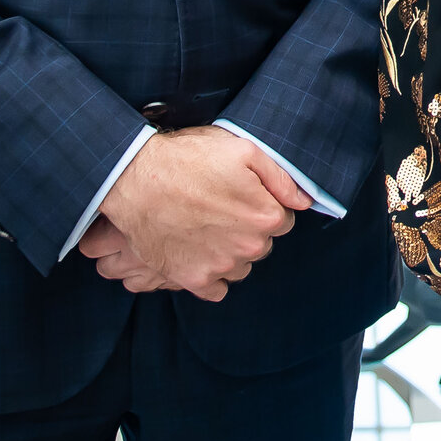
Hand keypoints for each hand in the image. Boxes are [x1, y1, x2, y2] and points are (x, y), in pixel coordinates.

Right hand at [94, 126, 310, 300]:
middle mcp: (249, 248)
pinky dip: (212, 275)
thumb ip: (281, 178)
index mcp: (266, 216)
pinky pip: (217, 289)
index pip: (283, 220)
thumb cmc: (189, 159)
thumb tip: (305, 200)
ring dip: (231, 252)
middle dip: (249, 229)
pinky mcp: (192, 280)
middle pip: (262, 244)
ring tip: (207, 228)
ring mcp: (220, 267)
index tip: (243, 197)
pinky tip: (200, 253)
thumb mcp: (244, 150)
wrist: (135, 179)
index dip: (264, 206)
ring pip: (241, 267)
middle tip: (221, 209)